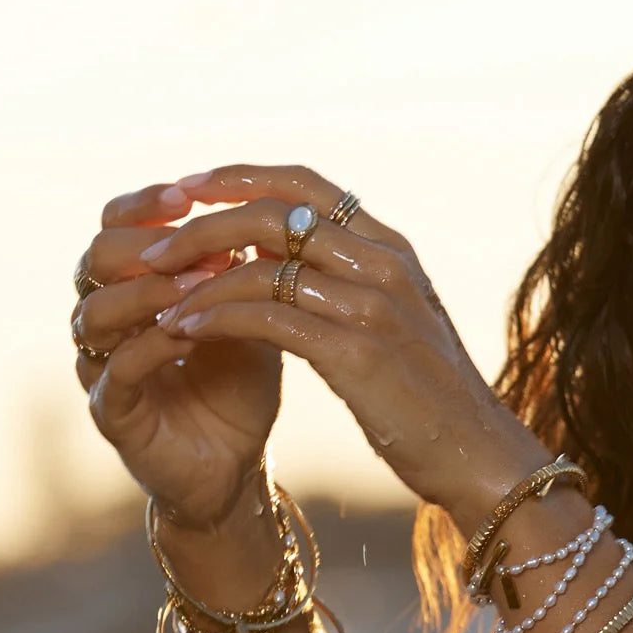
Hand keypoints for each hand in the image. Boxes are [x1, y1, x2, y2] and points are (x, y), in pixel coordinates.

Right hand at [73, 182, 282, 527]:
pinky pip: (115, 367)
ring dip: (149, 290)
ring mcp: (99, 365)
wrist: (237, 462)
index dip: (144, 205)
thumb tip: (271, 210)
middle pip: (96, 258)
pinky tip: (189, 333)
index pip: (114, 225)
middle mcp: (104, 318)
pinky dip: (151, 344)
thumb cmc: (239, 383)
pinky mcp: (110, 410)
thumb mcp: (252, 316)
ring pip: (95, 310)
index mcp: (132, 285)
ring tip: (202, 283)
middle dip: (148, 244)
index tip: (187, 195)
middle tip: (202, 243)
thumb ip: (249, 270)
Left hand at [142, 164, 547, 529]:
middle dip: (203, 224)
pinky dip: (215, 319)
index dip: (241, 176)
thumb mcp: (398, 325)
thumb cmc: (433, 399)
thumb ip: (355, 286)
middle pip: (276, 213)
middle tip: (153, 249)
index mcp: (392, 249)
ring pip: (263, 263)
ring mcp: (373, 305)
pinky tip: (183, 331)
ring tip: (155, 297)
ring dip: (198, 278)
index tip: (189, 187)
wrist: (479, 455)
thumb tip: (295, 263)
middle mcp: (384, 264)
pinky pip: (266, 318)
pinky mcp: (356, 353)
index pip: (306, 183)